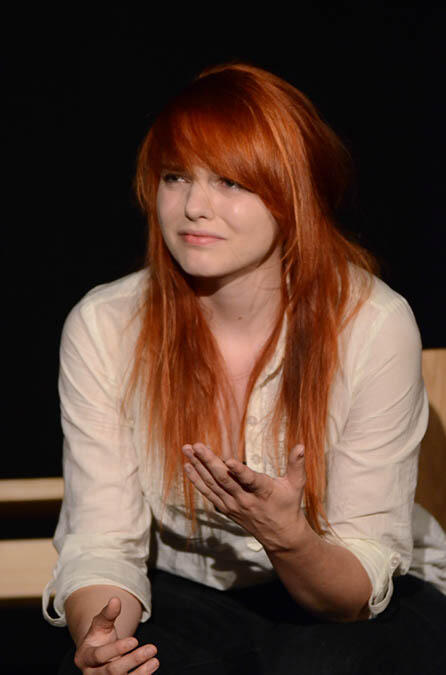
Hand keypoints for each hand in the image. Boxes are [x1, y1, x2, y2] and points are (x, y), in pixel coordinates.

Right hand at [73, 597, 158, 673]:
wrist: (99, 657)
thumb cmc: (100, 638)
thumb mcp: (100, 625)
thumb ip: (108, 614)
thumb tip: (115, 600)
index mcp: (84, 657)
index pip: (99, 655)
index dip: (117, 649)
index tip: (135, 640)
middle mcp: (92, 674)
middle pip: (111, 671)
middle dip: (133, 660)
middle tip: (152, 648)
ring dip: (140, 673)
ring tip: (155, 661)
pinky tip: (151, 668)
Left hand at [182, 443, 306, 551]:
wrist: (281, 536)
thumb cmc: (289, 505)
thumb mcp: (296, 485)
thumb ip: (296, 465)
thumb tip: (302, 445)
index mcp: (263, 492)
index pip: (250, 480)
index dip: (239, 471)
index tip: (228, 460)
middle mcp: (245, 499)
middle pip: (224, 479)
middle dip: (208, 461)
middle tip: (195, 445)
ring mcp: (233, 505)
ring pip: (213, 484)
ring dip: (198, 467)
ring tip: (186, 450)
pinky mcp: (226, 508)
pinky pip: (209, 493)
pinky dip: (197, 480)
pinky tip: (188, 467)